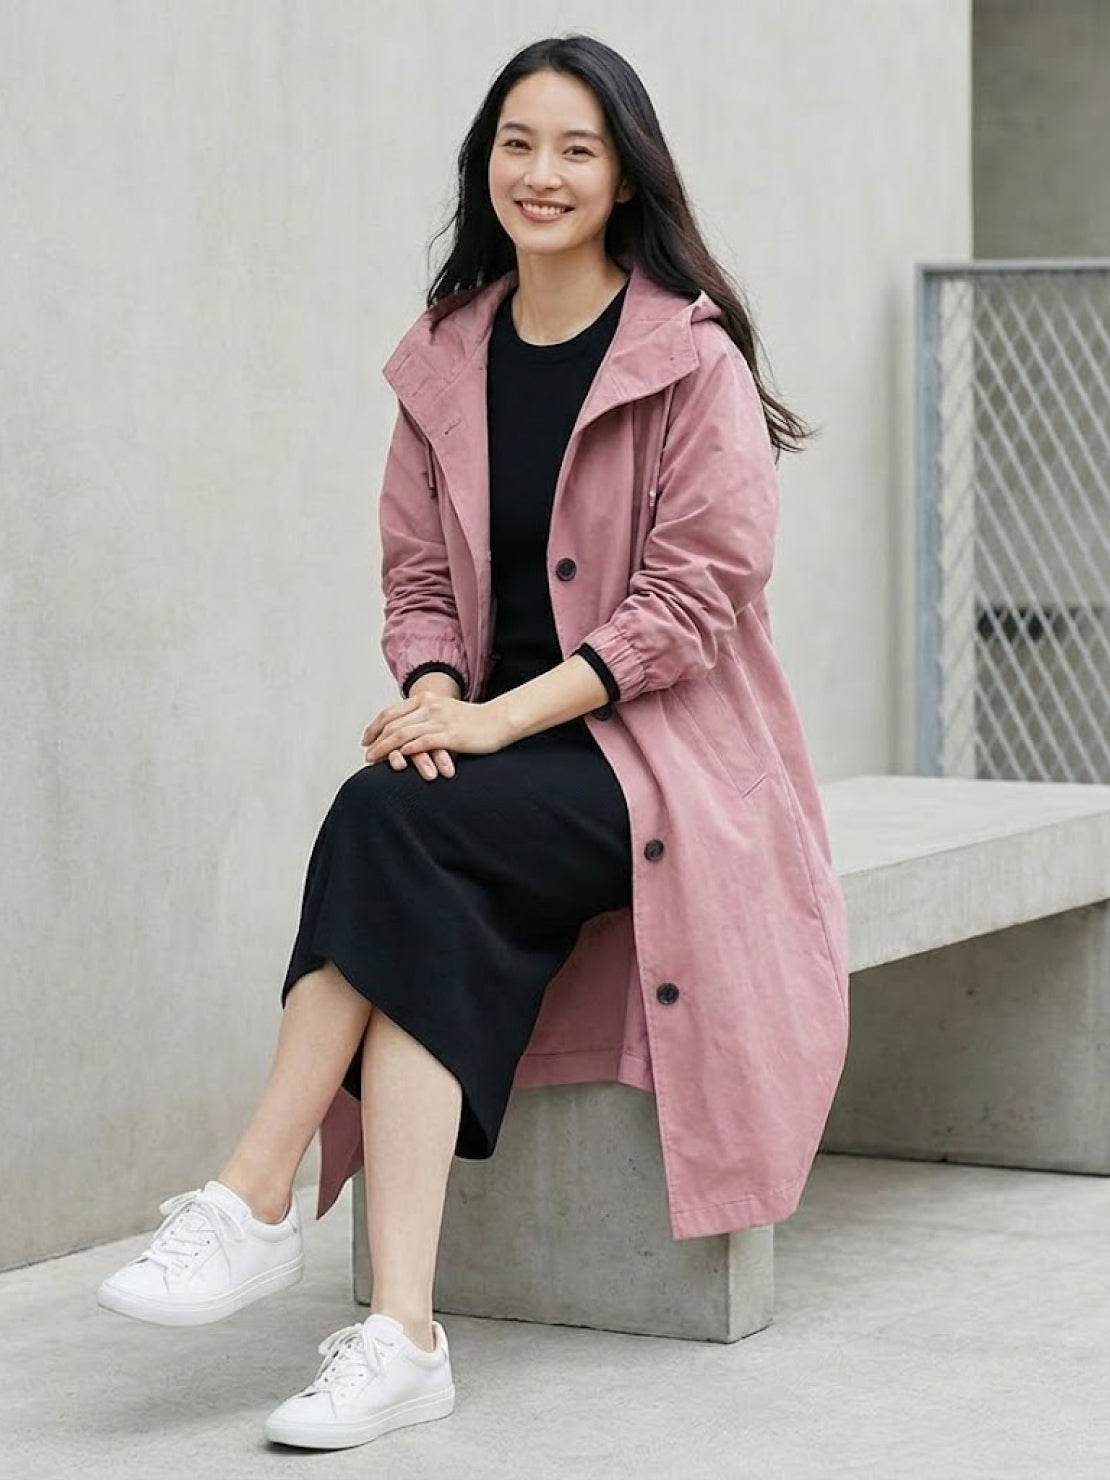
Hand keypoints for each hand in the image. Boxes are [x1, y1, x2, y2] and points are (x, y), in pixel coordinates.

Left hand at [361, 694, 510, 780]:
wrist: (499, 720)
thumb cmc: (474, 721)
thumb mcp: (446, 712)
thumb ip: (427, 717)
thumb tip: (410, 732)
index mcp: (427, 699)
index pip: (392, 712)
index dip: (375, 726)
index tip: (366, 739)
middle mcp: (430, 707)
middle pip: (394, 724)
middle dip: (376, 740)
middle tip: (367, 753)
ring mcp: (439, 720)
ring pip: (403, 734)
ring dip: (385, 748)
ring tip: (374, 760)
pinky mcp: (450, 735)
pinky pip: (423, 743)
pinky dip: (407, 752)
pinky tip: (398, 760)